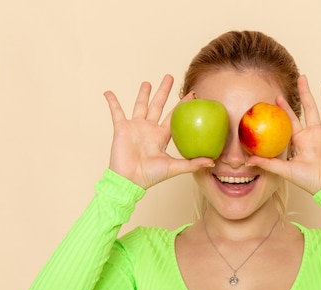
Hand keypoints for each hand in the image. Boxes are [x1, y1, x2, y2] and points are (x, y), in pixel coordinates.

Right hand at [104, 74, 213, 189]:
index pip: (173, 117)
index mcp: (161, 136)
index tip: (192, 94)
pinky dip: (112, 102)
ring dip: (143, 94)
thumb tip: (212, 162)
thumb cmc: (151, 176)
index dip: (181, 106)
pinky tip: (108, 92)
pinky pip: (116, 112)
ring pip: (140, 106)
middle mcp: (149, 129)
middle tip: (170, 77)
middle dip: (164, 92)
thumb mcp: (174, 167)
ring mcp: (135, 128)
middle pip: (158, 106)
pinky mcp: (122, 128)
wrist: (129, 180)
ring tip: (147, 82)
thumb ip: (192, 163)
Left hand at [246, 75, 320, 194]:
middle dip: (305, 93)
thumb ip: (268, 163)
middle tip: (301, 77)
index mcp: (301, 139)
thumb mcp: (285, 170)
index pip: (291, 120)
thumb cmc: (307, 181)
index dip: (284, 108)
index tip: (277, 96)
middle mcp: (314, 133)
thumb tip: (248, 161)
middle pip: (309, 108)